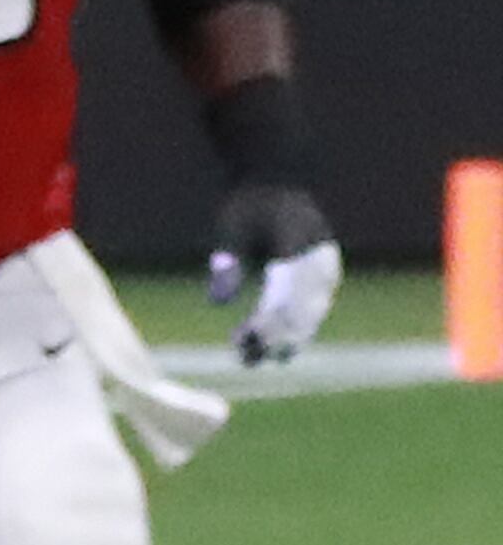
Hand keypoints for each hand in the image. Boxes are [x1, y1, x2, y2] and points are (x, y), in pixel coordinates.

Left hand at [207, 182, 340, 366]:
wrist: (281, 187)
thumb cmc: (250, 207)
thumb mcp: (232, 224)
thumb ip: (226, 259)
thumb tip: (219, 304)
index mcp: (299, 233)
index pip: (287, 284)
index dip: (270, 315)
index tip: (246, 336)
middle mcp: (320, 253)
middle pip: (303, 304)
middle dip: (275, 335)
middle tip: (243, 356)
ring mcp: (326, 268)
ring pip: (311, 315)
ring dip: (282, 341)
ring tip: (247, 358)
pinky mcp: (324, 282)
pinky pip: (312, 315)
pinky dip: (290, 336)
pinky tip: (261, 351)